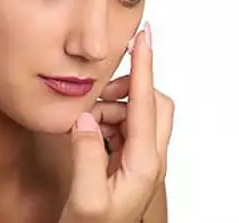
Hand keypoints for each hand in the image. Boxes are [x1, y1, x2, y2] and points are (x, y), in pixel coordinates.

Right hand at [59, 24, 174, 222]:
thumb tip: (86, 118)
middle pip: (153, 104)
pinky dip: (104, 123)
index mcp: (145, 163)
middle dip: (127, 92)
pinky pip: (122, 126)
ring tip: (85, 127)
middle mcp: (149, 158)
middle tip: (99, 98)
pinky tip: (88, 136)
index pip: (148, 104)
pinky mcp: (129, 160)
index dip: (145, 67)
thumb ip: (87, 155)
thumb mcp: (86, 198)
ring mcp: (141, 159)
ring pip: (134, 114)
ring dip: (109, 111)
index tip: (143, 39)